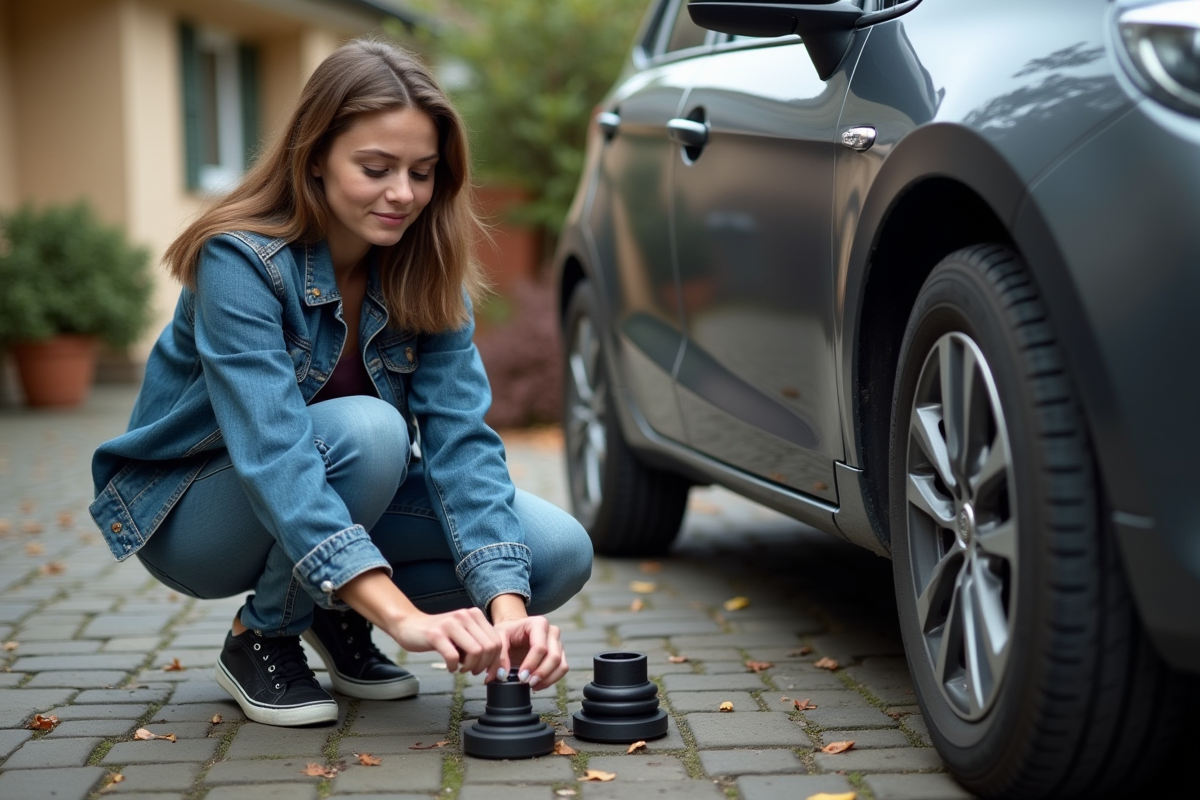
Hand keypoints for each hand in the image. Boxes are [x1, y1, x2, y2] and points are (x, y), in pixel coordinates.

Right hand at [337, 570, 501, 675]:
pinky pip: (453, 657)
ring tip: (462, 669)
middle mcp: (465, 616)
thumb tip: (495, 668)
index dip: (496, 662)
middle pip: (489, 647)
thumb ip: (478, 644)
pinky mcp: (436, 634)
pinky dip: (453, 667)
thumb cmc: (438, 634)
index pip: (497, 641)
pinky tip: (450, 667)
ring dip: (470, 667)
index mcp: (475, 615)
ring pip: (476, 652)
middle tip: (473, 672)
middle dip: (484, 666)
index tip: (489, 673)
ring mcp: (450, 624)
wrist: (409, 625)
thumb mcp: (463, 635)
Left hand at [492, 615, 567, 690]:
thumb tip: (501, 676)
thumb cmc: (508, 632)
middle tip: (527, 683)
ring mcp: (558, 643)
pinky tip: (538, 684)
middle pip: (554, 657)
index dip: (531, 664)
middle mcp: (552, 632)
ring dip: (548, 679)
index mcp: (539, 623)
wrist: (515, 630)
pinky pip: (562, 669)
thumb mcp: (499, 638)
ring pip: (561, 665)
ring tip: (532, 685)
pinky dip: (552, 679)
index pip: (540, 647)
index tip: (521, 676)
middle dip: (541, 673)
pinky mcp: (560, 654)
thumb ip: (499, 656)